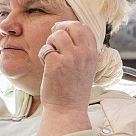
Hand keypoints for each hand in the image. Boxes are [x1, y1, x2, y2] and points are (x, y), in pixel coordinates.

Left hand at [35, 21, 96, 135]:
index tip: (63, 33)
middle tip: (53, 41)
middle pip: (72, 26)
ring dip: (49, 43)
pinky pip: (45, 49)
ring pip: (57, 35)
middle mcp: (84, 53)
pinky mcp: (56, 64)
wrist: (67, 109)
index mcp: (92, 53)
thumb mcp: (84, 67)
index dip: (71, 27)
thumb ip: (79, 50)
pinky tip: (45, 65)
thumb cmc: (72, 89)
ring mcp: (71, 58)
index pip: (84, 27)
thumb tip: (61, 29)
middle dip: (60, 29)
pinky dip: (42, 55)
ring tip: (50, 56)